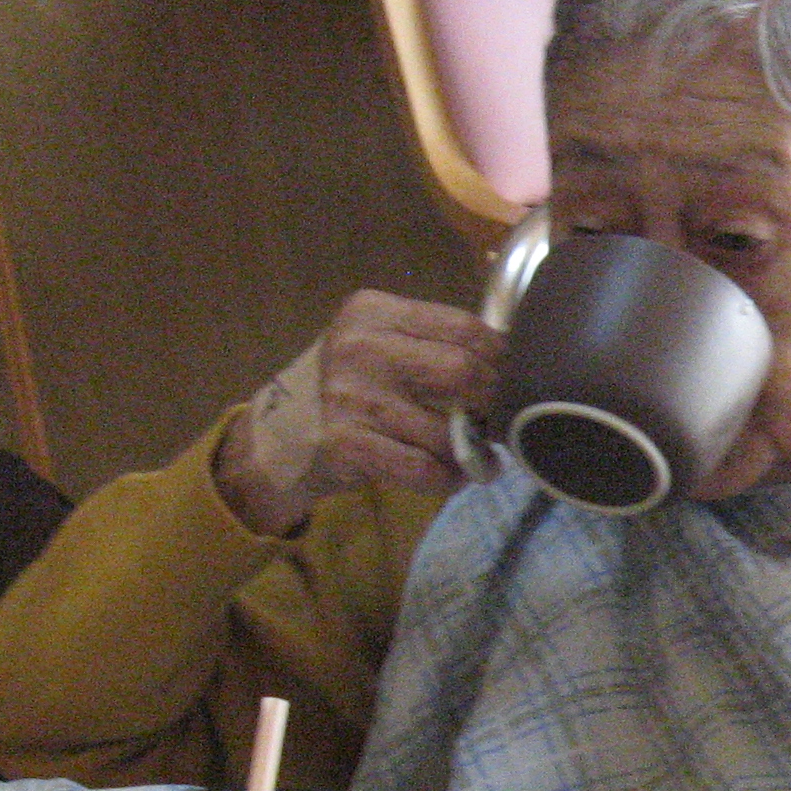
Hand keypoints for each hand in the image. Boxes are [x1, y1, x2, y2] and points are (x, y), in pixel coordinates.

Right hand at [214, 289, 498, 534]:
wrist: (277, 438)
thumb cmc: (347, 390)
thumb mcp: (377, 344)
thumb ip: (430, 343)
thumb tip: (511, 362)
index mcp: (372, 312)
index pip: (462, 326)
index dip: (500, 357)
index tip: (513, 379)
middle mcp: (360, 347)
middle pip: (462, 371)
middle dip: (491, 403)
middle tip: (498, 422)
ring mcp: (350, 397)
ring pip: (446, 430)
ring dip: (472, 452)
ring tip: (475, 457)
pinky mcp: (347, 444)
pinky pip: (424, 468)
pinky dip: (447, 479)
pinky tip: (448, 476)